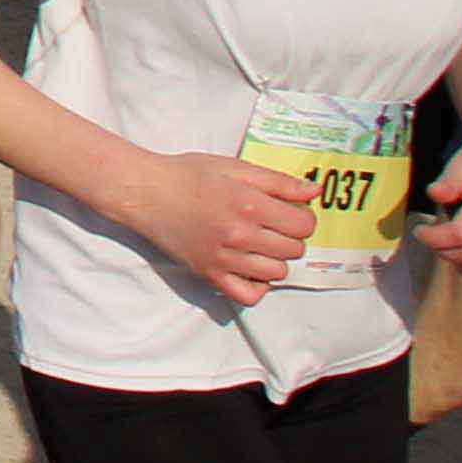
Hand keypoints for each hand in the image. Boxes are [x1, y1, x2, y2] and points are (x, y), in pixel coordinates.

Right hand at [121, 151, 318, 304]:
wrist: (146, 192)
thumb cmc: (188, 175)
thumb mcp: (235, 167)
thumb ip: (278, 181)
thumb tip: (314, 191)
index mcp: (250, 204)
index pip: (304, 225)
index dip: (302, 217)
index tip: (289, 211)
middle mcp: (240, 235)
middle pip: (294, 249)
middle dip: (289, 236)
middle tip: (271, 224)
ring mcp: (225, 259)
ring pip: (277, 273)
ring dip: (275, 258)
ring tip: (259, 243)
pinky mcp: (210, 275)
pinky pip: (250, 295)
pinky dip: (258, 284)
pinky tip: (250, 266)